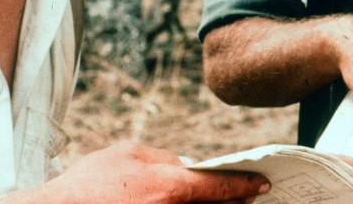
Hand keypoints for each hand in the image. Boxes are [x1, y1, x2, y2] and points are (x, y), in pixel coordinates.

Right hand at [43, 141, 268, 203]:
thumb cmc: (91, 184)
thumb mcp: (128, 154)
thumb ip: (163, 158)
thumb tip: (185, 165)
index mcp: (171, 188)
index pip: (220, 186)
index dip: (245, 184)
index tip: (262, 183)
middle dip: (237, 202)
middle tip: (252, 195)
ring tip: (231, 203)